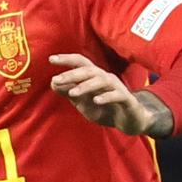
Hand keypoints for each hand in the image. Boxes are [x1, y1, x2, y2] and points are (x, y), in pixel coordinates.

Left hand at [49, 54, 172, 136]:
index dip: (67, 59)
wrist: (129, 122)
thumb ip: (70, 93)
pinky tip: (97, 101)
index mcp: (94, 77)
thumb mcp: (83, 103)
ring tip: (73, 93)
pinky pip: (116, 95)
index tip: (51, 59)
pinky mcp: (127, 99)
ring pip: (101, 80)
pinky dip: (106, 97)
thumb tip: (53, 83)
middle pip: (89, 70)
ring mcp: (117, 87)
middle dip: (72, 74)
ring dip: (86, 86)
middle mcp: (106, 78)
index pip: (80, 63)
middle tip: (57, 79)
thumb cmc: (105, 109)